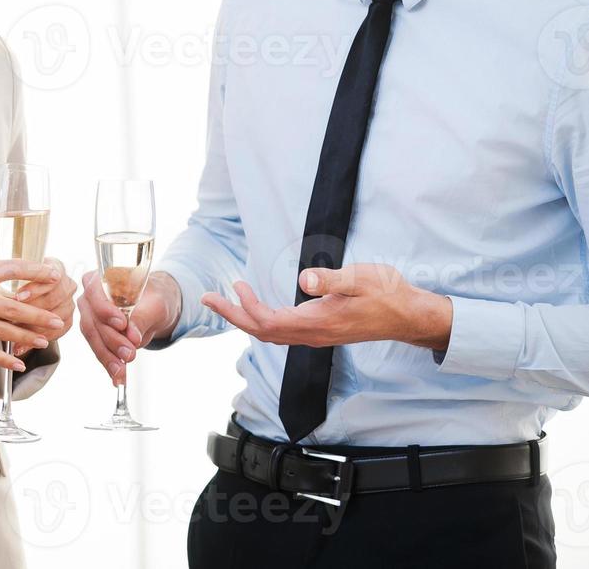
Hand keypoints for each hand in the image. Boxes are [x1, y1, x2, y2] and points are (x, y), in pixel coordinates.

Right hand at [0, 260, 64, 372]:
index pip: (10, 268)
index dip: (35, 272)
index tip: (55, 274)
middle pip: (14, 304)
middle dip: (39, 313)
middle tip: (57, 318)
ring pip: (4, 329)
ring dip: (27, 337)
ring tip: (45, 340)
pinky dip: (4, 359)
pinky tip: (17, 363)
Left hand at [10, 258, 76, 355]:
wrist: (29, 292)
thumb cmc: (18, 279)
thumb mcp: (15, 273)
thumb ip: (12, 277)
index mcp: (56, 268)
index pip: (50, 277)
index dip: (34, 288)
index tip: (17, 297)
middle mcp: (68, 285)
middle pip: (55, 299)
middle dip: (32, 310)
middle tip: (13, 319)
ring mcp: (70, 304)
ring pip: (55, 319)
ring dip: (32, 328)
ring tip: (13, 335)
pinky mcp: (67, 322)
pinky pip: (54, 333)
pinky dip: (35, 340)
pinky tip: (19, 347)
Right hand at [79, 270, 182, 386]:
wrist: (155, 309)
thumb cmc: (155, 297)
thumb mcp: (155, 304)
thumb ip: (142, 317)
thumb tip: (132, 336)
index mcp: (100, 279)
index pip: (94, 292)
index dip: (104, 309)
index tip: (121, 324)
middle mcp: (90, 299)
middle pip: (93, 321)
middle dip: (111, 340)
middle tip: (130, 354)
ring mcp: (90, 319)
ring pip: (94, 340)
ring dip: (108, 357)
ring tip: (122, 371)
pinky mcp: (96, 337)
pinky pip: (100, 352)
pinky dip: (110, 366)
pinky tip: (118, 378)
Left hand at [201, 264, 452, 351]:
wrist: (408, 316)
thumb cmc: (386, 293)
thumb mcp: (361, 279)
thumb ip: (332, 279)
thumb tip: (305, 280)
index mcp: (317, 322)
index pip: (268, 321)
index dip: (244, 307)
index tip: (229, 287)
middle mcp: (312, 334)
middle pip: (261, 331)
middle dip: (233, 315)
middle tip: (207, 298)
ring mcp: (316, 335)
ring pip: (270, 334)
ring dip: (245, 318)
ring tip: (225, 299)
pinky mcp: (320, 331)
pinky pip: (282, 332)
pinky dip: (262, 321)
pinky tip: (256, 308)